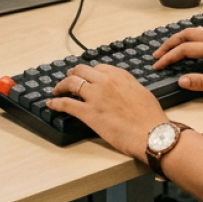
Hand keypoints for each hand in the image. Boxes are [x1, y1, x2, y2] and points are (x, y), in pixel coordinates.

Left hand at [48, 63, 164, 159]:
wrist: (151, 133)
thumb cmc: (150, 117)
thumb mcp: (141, 92)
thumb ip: (127, 87)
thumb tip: (121, 91)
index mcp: (120, 75)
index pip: (98, 68)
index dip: (89, 72)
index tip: (86, 76)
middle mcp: (105, 81)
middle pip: (81, 71)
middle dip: (72, 74)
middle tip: (68, 78)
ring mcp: (95, 96)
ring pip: (71, 83)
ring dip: (61, 85)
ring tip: (57, 90)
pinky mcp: (88, 113)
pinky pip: (67, 104)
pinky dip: (56, 103)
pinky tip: (51, 103)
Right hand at [153, 26, 202, 100]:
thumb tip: (182, 80)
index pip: (185, 49)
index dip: (169, 57)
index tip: (157, 65)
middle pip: (187, 34)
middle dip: (170, 43)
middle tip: (157, 54)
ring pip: (195, 31)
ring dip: (180, 38)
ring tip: (169, 49)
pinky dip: (190, 38)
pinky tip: (190, 46)